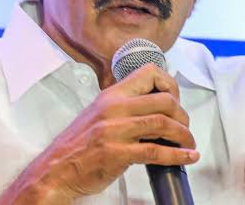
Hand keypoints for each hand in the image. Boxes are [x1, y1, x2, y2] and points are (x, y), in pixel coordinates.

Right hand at [7, 64, 197, 203]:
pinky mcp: (117, 153)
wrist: (55, 170)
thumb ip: (124, 107)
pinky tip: (186, 158)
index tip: (176, 100)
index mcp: (111, 95)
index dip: (170, 85)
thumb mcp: (98, 114)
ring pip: (164, 123)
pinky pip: (156, 151)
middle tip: (185, 128)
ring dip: (184, 136)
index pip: (149, 73)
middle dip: (183, 115)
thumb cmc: (78, 146)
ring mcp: (115, 130)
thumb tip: (155, 106)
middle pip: (164, 101)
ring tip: (189, 144)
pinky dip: (177, 155)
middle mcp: (114, 108)